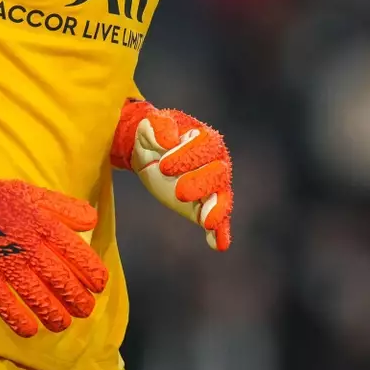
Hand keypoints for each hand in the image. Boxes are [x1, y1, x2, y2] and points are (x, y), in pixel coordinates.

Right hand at [0, 118, 108, 336]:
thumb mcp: (34, 193)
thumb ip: (64, 207)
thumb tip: (92, 221)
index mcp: (41, 222)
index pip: (73, 249)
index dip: (90, 269)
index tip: (100, 284)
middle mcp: (26, 243)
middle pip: (57, 276)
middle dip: (75, 297)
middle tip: (85, 310)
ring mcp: (4, 259)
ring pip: (34, 292)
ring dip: (52, 311)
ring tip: (63, 324)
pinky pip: (1, 300)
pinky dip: (16, 317)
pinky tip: (29, 330)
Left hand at [111, 100, 232, 250]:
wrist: (148, 153)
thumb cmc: (153, 134)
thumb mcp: (150, 124)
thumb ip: (159, 127)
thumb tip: (169, 140)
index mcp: (205, 139)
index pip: (206, 148)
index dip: (188, 157)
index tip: (164, 166)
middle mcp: (215, 163)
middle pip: (218, 175)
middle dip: (201, 184)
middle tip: (180, 192)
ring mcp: (211, 188)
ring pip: (221, 198)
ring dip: (216, 210)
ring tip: (208, 222)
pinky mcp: (202, 208)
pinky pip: (217, 221)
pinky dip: (220, 233)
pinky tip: (218, 244)